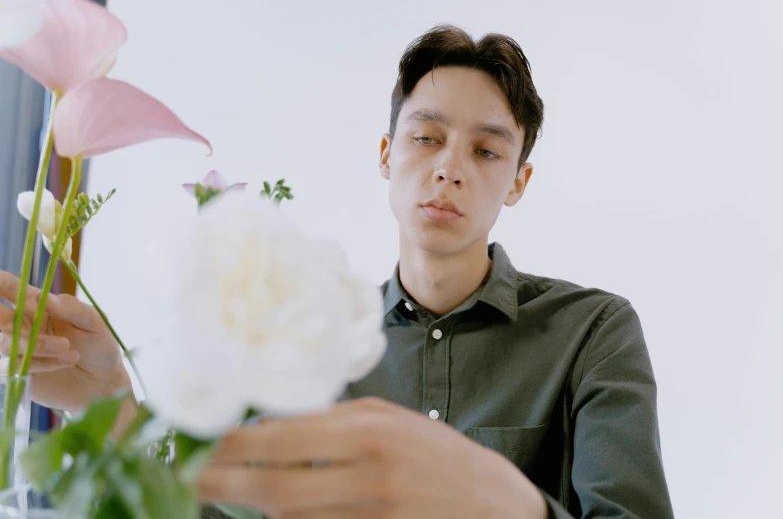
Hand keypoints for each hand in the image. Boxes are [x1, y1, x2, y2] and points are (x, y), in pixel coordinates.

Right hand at [0, 269, 129, 411]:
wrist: (103, 382)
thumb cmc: (99, 346)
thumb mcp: (95, 323)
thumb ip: (73, 309)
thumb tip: (48, 298)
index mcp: (38, 305)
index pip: (9, 288)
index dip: (0, 282)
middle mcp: (22, 325)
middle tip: (17, 319)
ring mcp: (17, 350)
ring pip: (6, 342)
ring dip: (37, 344)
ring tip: (68, 347)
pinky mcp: (18, 373)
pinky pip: (13, 366)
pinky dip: (40, 362)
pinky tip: (66, 360)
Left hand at [199, 397, 547, 518]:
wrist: (493, 503)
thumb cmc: (436, 453)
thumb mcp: (390, 419)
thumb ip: (333, 420)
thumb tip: (272, 425)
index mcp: (371, 432)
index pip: (283, 439)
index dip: (236, 446)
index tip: (207, 448)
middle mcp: (370, 477)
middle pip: (276, 491)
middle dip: (226, 487)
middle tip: (196, 482)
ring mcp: (374, 518)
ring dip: (259, 511)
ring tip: (240, 495)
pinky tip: (286, 513)